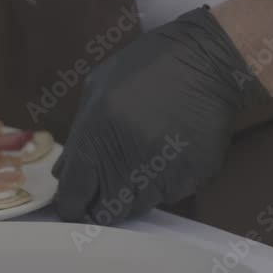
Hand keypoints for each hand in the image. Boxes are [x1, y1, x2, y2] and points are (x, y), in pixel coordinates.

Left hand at [53, 6, 269, 223]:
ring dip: (137, 192)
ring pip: (140, 206)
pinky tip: (171, 153)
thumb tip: (66, 172)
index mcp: (95, 139)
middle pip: (107, 212)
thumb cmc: (146, 67)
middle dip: (104, 205)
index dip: (73, 204)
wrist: (206, 59)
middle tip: (109, 189)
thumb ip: (79, 134)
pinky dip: (167, 183)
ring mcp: (161, 174)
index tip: (76, 204)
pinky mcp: (191, 177)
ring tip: (145, 159)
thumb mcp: (97, 88)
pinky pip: (171, 195)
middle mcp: (126, 163)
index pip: (74, 195)